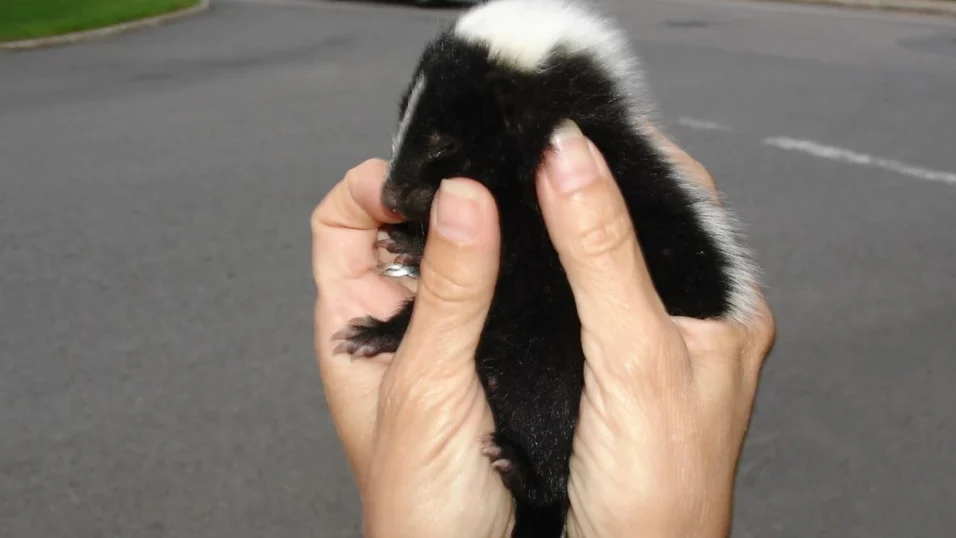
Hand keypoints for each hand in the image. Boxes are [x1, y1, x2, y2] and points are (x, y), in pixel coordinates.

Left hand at [311, 160, 512, 537]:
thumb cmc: (418, 509)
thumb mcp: (428, 386)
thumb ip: (450, 295)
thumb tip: (465, 202)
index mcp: (352, 325)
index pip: (341, 220)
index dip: (374, 185)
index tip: (428, 173)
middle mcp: (396, 326)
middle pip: (405, 230)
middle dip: (445, 199)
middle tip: (491, 180)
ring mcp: (446, 342)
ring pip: (461, 262)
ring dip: (490, 236)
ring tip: (526, 213)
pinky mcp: (491, 360)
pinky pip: (501, 298)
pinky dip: (520, 275)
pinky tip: (547, 266)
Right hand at [535, 122, 775, 537]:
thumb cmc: (659, 489)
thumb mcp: (633, 353)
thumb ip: (604, 255)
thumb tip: (570, 158)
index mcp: (728, 307)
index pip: (685, 195)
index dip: (631, 150)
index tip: (573, 119)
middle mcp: (698, 321)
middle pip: (647, 223)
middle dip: (593, 184)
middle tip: (535, 151)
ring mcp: (658, 348)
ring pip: (615, 262)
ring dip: (572, 228)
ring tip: (521, 193)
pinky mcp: (620, 376)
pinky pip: (590, 302)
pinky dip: (558, 275)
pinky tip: (525, 266)